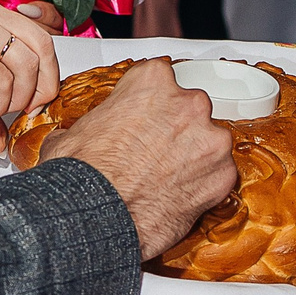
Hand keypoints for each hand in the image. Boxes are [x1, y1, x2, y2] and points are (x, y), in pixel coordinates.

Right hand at [38, 57, 234, 259]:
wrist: (97, 216)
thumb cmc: (84, 175)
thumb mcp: (72, 134)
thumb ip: (90, 125)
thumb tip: (74, 136)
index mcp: (151, 82)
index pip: (161, 78)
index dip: (151, 102)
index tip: (145, 116)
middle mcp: (187, 104)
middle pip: (190, 107)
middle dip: (176, 127)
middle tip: (154, 150)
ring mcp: (210, 139)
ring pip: (210, 140)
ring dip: (194, 155)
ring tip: (166, 177)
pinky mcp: (223, 175)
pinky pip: (220, 174)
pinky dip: (205, 184)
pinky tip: (179, 195)